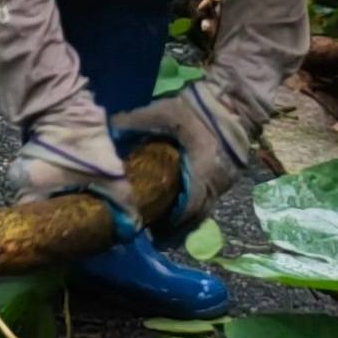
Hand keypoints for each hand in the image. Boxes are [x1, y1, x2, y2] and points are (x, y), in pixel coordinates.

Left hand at [109, 81, 260, 231]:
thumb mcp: (162, 110)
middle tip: (153, 235)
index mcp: (204, 168)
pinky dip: (193, 209)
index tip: (153, 232)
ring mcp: (225, 181)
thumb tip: (105, 130)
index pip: (191, 207)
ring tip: (161, 228)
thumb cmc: (195, 107)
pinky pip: (209, 201)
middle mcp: (217, 181)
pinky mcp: (226, 177)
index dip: (173, 224)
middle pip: (198, 216)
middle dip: (176, 229)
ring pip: (205, 211)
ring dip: (185, 221)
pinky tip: (177, 210)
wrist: (232, 101)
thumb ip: (133, 121)